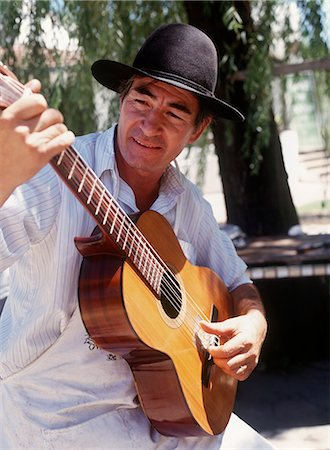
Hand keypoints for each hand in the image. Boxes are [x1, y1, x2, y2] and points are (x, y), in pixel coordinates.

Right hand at [0, 80, 74, 205]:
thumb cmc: (2, 145)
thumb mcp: (4, 122)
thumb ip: (20, 101)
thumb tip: (36, 84)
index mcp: (9, 117)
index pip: (38, 101)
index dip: (42, 106)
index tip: (39, 113)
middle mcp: (20, 129)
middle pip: (51, 114)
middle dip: (54, 119)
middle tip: (50, 126)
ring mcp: (31, 143)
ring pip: (59, 127)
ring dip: (60, 130)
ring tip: (54, 135)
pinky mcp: (40, 156)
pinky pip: (62, 141)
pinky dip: (67, 138)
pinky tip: (67, 139)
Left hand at [200, 309, 266, 380]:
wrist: (257, 328)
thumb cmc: (243, 326)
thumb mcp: (229, 324)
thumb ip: (215, 327)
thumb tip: (201, 324)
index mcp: (245, 341)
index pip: (226, 351)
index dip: (215, 351)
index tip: (210, 348)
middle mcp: (250, 353)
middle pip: (229, 364)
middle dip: (218, 360)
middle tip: (214, 353)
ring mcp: (252, 361)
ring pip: (234, 372)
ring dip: (223, 366)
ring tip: (221, 357)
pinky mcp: (252, 367)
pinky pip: (240, 376)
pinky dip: (231, 371)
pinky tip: (228, 362)